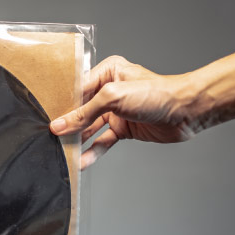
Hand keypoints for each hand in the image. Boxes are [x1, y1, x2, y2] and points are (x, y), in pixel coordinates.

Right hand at [50, 55, 200, 169]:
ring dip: (78, 141)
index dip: (62, 105)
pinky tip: (81, 162)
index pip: (77, 89)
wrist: (187, 112)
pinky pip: (103, 141)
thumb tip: (60, 125)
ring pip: (90, 128)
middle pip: (81, 110)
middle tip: (50, 138)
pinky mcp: (124, 129)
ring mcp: (117, 111)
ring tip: (62, 152)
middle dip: (68, 125)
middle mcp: (110, 90)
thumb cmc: (157, 94)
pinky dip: (92, 152)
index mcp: (107, 72)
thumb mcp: (113, 97)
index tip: (47, 118)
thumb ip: (84, 113)